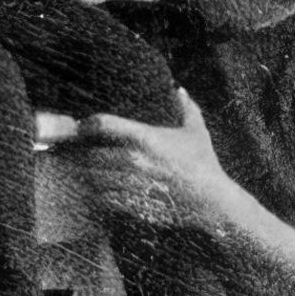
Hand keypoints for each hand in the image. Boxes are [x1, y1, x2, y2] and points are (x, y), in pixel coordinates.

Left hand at [71, 91, 233, 232]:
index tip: (82, 127)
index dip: (87, 124)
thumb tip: (179, 89)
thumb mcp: (197, 132)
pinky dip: (100, 195)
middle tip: (81, 154)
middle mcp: (134, 160)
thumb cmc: (204, 165)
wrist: (212, 203)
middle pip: (92, 154)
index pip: (103, 124)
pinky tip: (103, 192)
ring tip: (88, 174)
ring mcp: (131, 185)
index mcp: (145, 138)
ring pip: (94, 179)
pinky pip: (104, 199)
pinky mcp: (132, 206)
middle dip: (85, 154)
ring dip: (90, 176)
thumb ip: (187, 108)